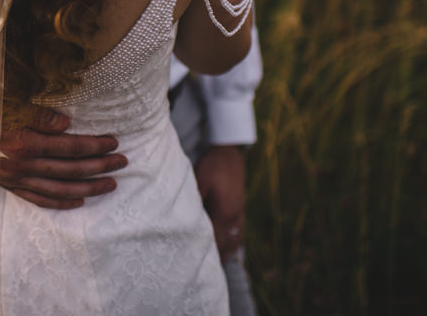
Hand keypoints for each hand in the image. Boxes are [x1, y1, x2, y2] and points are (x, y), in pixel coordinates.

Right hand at [0, 103, 127, 209]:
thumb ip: (39, 115)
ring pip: (61, 189)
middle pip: (71, 169)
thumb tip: (67, 124)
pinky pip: (41, 200)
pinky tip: (78, 201)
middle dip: (100, 166)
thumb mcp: (9, 104)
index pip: (71, 147)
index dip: (95, 145)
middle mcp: (24, 165)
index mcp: (26, 142)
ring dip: (89, 188)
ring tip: (110, 185)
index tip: (115, 142)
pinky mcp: (11, 187)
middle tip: (123, 163)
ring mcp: (18, 180)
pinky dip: (61, 202)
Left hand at [195, 144, 246, 262]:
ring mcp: (239, 212)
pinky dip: (234, 242)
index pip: (216, 240)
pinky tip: (230, 248)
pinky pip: (238, 231)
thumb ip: (194, 200)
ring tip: (218, 266)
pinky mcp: (240, 207)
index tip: (201, 268)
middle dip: (218, 258)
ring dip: (227, 252)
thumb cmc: (212, 165)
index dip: (210, 255)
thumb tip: (186, 218)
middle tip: (208, 275)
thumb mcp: (199, 180)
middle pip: (226, 244)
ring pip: (235, 239)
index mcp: (225, 212)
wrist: (230, 151)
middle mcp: (235, 216)